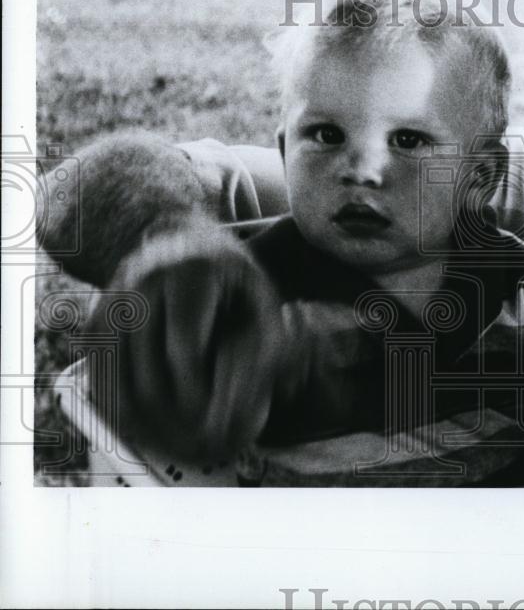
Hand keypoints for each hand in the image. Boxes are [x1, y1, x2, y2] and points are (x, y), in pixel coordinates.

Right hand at [85, 226, 293, 460]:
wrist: (182, 241)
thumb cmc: (233, 282)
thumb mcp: (262, 302)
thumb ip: (267, 347)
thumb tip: (259, 399)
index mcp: (193, 273)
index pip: (185, 346)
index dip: (197, 391)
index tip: (215, 419)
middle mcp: (145, 280)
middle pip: (145, 363)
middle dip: (166, 410)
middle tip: (190, 439)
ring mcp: (115, 296)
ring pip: (113, 370)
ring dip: (135, 412)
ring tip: (166, 438)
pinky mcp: (98, 315)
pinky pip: (98, 367)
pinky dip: (113, 399)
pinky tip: (140, 423)